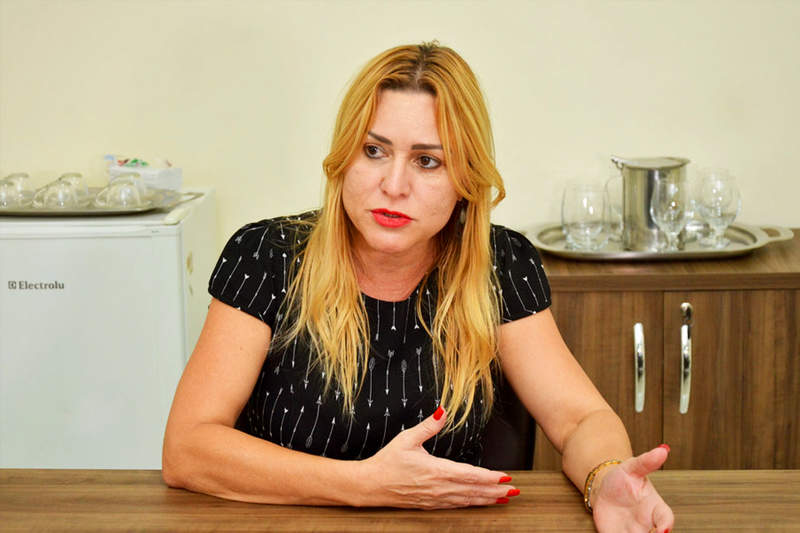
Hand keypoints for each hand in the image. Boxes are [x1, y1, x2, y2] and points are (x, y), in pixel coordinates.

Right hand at [357, 407, 517, 508]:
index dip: (490, 477)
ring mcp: (435, 498)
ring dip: (487, 499)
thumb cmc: (387, 461)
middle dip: (495, 490)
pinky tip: (479, 503)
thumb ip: (428, 426)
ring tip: (503, 498)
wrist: (371, 485)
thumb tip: (442, 411)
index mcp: (436, 470)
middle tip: (513, 490)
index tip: (505, 477)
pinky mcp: (430, 504)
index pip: (470, 474)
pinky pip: (456, 505)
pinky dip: (471, 504)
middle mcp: (438, 487)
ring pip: (467, 500)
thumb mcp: (407, 438)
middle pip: (473, 490)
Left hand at [591, 445, 674, 532]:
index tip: (663, 530)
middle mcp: (647, 524)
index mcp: (654, 507)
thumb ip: (647, 461)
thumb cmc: (623, 477)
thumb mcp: (633, 467)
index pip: (665, 518)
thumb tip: (663, 449)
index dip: (666, 525)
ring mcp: (632, 532)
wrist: (603, 488)